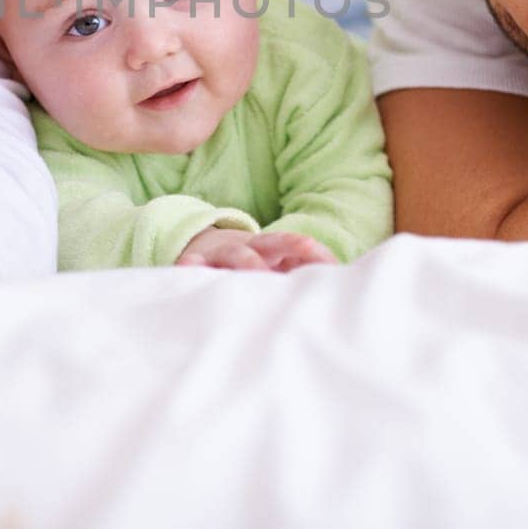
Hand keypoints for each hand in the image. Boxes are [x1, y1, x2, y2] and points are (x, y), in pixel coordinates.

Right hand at [175, 228, 336, 271]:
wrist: (204, 247)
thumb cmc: (252, 265)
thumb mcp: (276, 265)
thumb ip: (301, 272)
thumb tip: (339, 285)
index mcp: (272, 249)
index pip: (297, 245)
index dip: (313, 252)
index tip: (332, 264)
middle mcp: (250, 248)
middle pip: (270, 243)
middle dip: (288, 245)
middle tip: (307, 252)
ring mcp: (222, 254)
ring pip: (236, 254)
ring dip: (247, 262)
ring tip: (257, 272)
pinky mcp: (197, 264)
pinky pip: (192, 265)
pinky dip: (191, 267)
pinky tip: (188, 269)